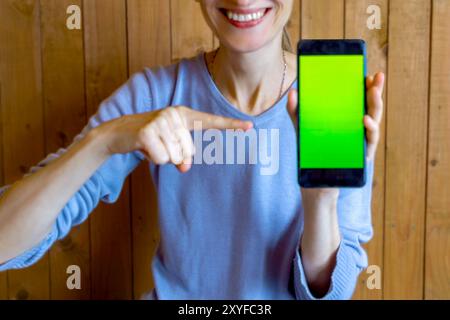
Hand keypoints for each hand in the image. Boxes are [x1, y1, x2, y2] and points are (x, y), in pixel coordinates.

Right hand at [95, 106, 252, 172]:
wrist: (118, 133)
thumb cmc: (149, 139)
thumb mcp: (169, 147)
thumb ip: (182, 156)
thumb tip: (184, 167)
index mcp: (183, 115)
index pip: (210, 122)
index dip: (230, 126)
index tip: (250, 127)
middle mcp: (173, 115)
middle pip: (187, 152)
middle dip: (173, 156)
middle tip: (158, 145)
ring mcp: (160, 121)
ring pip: (174, 157)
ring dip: (161, 157)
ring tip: (150, 145)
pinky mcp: (147, 131)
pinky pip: (161, 158)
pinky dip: (151, 158)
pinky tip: (143, 147)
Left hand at [285, 72, 384, 197]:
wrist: (316, 181)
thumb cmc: (314, 153)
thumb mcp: (304, 129)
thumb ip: (297, 112)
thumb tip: (293, 92)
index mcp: (349, 120)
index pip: (361, 101)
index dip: (367, 87)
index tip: (369, 73)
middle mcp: (359, 130)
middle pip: (371, 108)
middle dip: (375, 92)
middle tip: (376, 77)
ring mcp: (361, 143)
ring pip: (373, 122)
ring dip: (375, 106)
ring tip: (374, 92)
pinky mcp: (361, 156)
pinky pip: (368, 141)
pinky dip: (369, 129)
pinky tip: (365, 120)